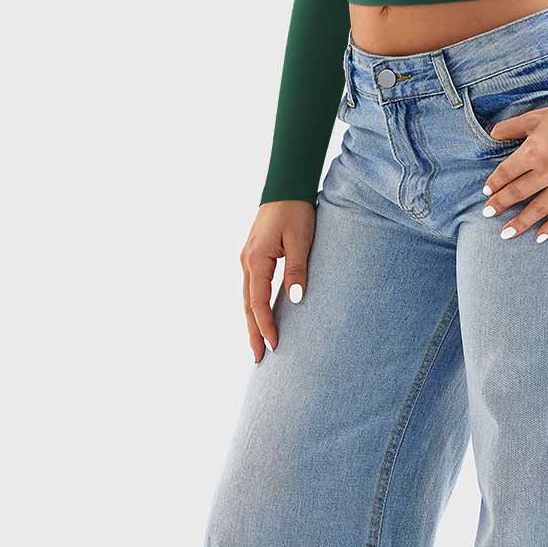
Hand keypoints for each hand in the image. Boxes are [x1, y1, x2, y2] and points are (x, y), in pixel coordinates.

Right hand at [242, 200, 313, 359]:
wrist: (285, 187)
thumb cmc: (296, 211)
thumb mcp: (301, 240)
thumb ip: (297, 270)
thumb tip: (295, 300)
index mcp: (256, 260)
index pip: (258, 302)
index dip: (265, 326)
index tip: (274, 346)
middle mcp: (247, 262)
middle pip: (248, 305)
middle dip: (254, 333)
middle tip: (259, 359)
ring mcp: (247, 259)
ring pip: (247, 298)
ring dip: (253, 322)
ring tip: (258, 345)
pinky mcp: (253, 256)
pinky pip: (251, 288)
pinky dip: (254, 307)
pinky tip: (260, 318)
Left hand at [480, 101, 547, 242]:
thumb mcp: (537, 117)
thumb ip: (512, 127)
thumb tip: (491, 135)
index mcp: (533, 151)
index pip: (506, 173)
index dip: (494, 184)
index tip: (486, 193)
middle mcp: (547, 171)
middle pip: (517, 193)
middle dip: (500, 205)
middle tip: (488, 214)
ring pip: (537, 209)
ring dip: (520, 223)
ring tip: (506, 234)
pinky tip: (539, 237)